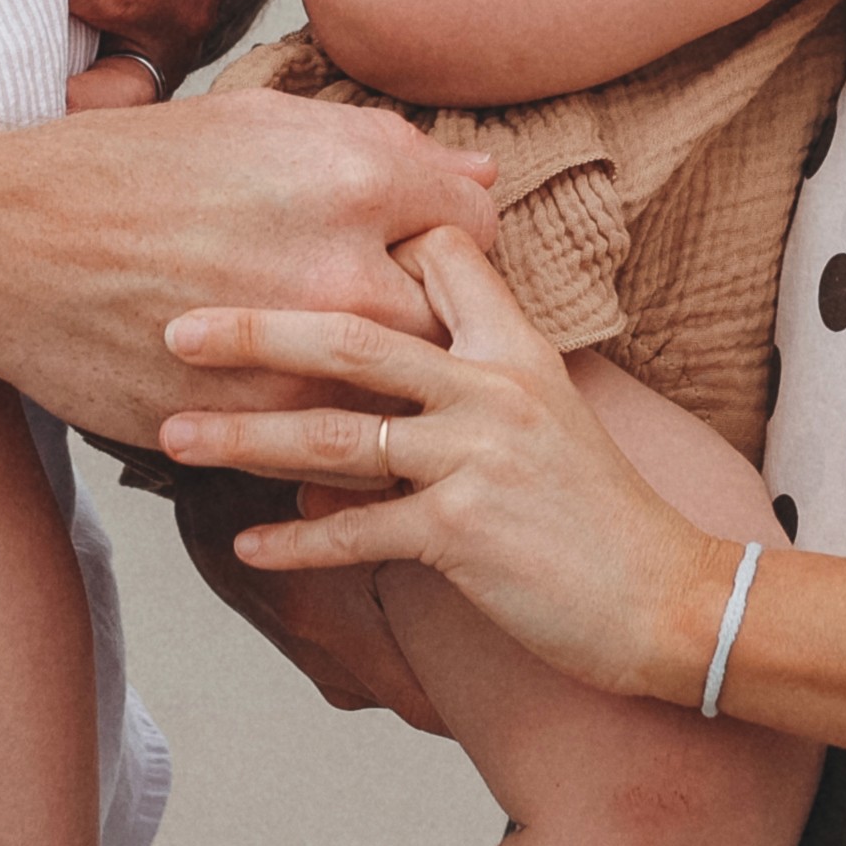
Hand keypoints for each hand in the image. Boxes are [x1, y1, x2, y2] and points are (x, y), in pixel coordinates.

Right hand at [0, 94, 494, 450]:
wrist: (0, 243)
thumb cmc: (125, 170)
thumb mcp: (256, 123)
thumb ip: (381, 150)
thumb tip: (478, 178)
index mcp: (354, 178)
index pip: (474, 229)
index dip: (455, 243)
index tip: (424, 256)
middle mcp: (341, 270)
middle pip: (456, 325)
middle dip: (439, 328)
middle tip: (401, 326)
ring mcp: (294, 360)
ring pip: (395, 403)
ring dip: (387, 399)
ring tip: (357, 384)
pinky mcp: (242, 428)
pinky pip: (321, 455)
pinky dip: (324, 448)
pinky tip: (299, 421)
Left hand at [161, 227, 728, 707]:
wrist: (671, 598)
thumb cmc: (600, 513)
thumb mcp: (546, 418)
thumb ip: (463, 387)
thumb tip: (362, 403)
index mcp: (515, 346)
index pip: (432, 260)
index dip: (357, 250)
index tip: (273, 247)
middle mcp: (492, 387)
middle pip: (352, 336)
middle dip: (254, 329)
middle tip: (175, 326)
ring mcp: (477, 458)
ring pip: (336, 435)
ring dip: (245, 437)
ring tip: (175, 435)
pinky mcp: (465, 533)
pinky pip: (358, 531)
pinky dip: (297, 541)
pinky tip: (248, 544)